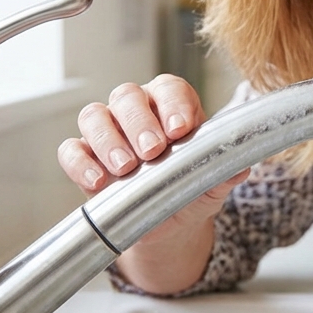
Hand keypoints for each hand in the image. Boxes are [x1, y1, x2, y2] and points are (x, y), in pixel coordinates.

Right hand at [57, 74, 247, 224]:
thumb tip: (240, 167)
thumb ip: (223, 172)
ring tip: (126, 168)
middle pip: (127, 96)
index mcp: (172, 105)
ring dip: (108, 139)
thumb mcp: (212, 184)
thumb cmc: (191, 189)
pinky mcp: (84, 158)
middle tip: (152, 150)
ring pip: (94, 116)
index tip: (181, 128)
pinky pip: (72, 150)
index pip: (169, 88)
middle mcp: (136, 110)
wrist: (169, 225)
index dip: (173, 103)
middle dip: (139, 122)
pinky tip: (98, 181)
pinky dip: (80, 163)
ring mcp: (106, 132)